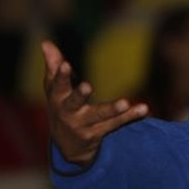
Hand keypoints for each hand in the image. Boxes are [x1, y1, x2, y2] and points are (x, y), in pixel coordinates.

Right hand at [42, 41, 147, 165]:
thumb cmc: (61, 106)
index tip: (65, 64)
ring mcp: (83, 124)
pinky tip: (143, 109)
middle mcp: (68, 113)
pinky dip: (130, 116)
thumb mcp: (54, 89)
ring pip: (99, 116)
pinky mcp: (98, 133)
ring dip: (112, 109)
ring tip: (125, 102)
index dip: (61, 76)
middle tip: (87, 86)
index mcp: (57, 98)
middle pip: (73, 103)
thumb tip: (46, 43)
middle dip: (79, 95)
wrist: (68, 146)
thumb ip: (53, 66)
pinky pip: (115, 123)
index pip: (57, 85)